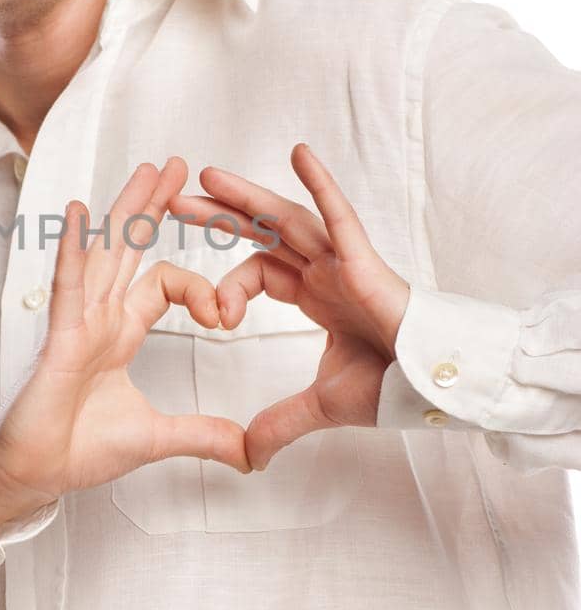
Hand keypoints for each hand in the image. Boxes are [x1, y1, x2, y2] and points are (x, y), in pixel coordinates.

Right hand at [0, 156, 250, 530]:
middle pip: (129, 248)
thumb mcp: (156, 438)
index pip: (163, 283)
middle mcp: (98, 317)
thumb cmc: (76, 449)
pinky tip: (80, 214)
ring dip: (125, 210)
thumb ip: (203, 435)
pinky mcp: (58, 338)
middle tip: (175, 165)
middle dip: (152, 205)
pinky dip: (74, 250)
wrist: (35, 474)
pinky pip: (69, 286)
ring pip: (104, 254)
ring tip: (145, 170)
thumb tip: (249, 451)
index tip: (224, 317)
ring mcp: (76, 322)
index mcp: (119, 331)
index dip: (199, 290)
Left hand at [167, 143, 411, 469]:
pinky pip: (338, 215)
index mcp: (316, 295)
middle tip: (175, 203)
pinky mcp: (364, 260)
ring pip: (287, 219)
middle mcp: (326, 270)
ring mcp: (345, 260)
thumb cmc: (393, 385)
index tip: (216, 319)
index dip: (230, 289)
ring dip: (248, 197)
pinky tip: (298, 154)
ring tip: (208, 176)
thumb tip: (249, 456)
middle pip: (262, 234)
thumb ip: (281, 422)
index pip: (259, 272)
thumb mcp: (321, 405)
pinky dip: (319, 184)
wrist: (434, 388)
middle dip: (220, 217)